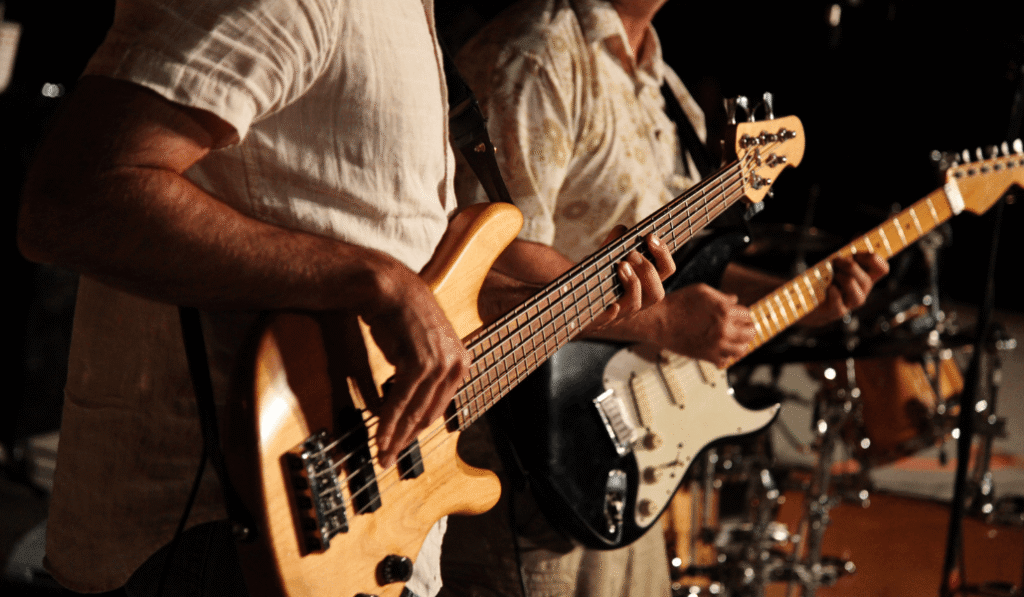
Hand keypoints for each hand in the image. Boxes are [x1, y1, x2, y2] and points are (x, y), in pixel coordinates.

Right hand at [361, 261, 470, 467]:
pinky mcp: (420, 362)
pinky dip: (389, 421)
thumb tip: (413, 409)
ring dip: (396, 436)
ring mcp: (440, 364)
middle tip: (389, 458)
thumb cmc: (401, 317)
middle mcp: (456, 364)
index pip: (440, 407)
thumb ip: (425, 376)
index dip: (418, 430)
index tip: (402, 445)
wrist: (389, 289)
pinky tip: (380, 435)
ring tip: (382, 453)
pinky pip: (401, 400)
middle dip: (407, 440)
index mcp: (462, 363)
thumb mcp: (423, 348)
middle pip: (428, 414)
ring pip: (415, 411)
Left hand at [590, 231, 675, 329]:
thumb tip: (622, 229)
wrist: (573, 301)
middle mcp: (637, 301)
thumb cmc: (595, 277)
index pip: (666, 270)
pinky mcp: (599, 321)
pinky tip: (611, 305)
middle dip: (648, 270)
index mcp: (644, 284)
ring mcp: (619, 313)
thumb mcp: (605, 257)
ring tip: (620, 266)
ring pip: (636, 305)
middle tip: (632, 253)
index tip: (650, 236)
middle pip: (657, 293)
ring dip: (632, 284)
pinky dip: (612, 313)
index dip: (663, 254)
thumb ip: (614, 243)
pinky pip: (608, 321)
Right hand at [660, 284, 754, 367]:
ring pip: (742, 349)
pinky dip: (727, 356)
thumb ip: (721, 296)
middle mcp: (724, 329)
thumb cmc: (677, 303)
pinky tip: (721, 349)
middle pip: (750, 333)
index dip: (743, 314)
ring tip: (735, 340)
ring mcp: (717, 345)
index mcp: (724, 311)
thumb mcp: (701, 291)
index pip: (747, 315)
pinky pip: (727, 361)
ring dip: (741, 344)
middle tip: (742, 328)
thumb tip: (734, 300)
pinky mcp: (707, 356)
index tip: (738, 316)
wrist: (658, 321)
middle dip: (747, 329)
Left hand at [800, 252, 888, 326]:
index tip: (857, 252)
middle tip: (836, 260)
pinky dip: (833, 292)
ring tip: (832, 276)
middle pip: (866, 279)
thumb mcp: (838, 262)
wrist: (807, 301)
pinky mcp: (836, 311)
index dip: (875, 259)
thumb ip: (850, 249)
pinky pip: (838, 302)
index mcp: (865, 277)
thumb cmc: (825, 279)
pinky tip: (828, 287)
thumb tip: (860, 234)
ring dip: (842, 279)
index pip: (882, 269)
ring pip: (856, 292)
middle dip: (851, 266)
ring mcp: (849, 303)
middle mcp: (861, 291)